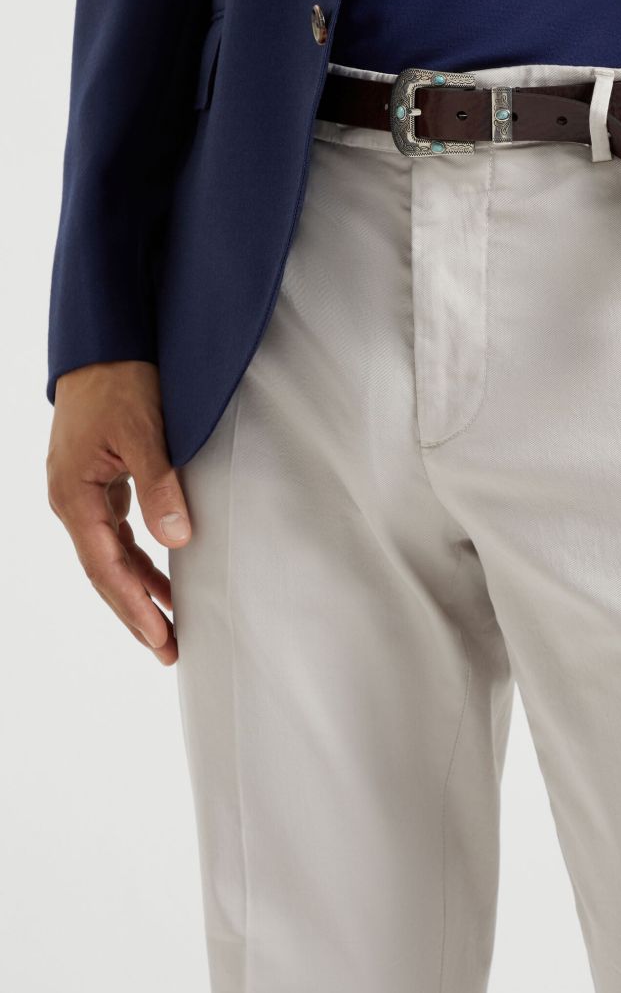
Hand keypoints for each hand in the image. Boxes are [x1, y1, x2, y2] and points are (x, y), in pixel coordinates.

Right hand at [46, 361, 190, 665]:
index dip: (134, 606)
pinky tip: (163, 575)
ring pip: (110, 555)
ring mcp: (82, 492)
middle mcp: (72, 501)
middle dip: (136, 612)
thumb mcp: (144, 432)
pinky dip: (139, 557)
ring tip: (171, 623)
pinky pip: (116, 532)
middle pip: (104, 571)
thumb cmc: (120, 381)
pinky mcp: (97, 481)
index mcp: (74, 496)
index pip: (106, 567)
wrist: (103, 343)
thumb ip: (159, 485)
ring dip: (139, 588)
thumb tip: (177, 540)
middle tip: (168, 649)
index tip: (161, 636)